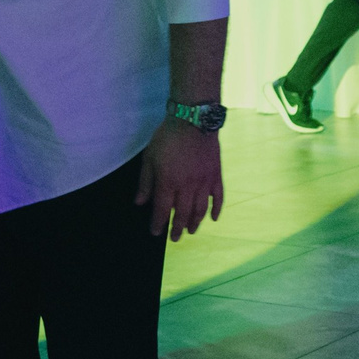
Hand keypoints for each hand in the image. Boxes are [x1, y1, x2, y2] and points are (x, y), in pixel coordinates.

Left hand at [135, 119, 223, 239]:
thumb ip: (145, 182)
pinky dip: (216, 209)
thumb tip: (140, 203)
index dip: (158, 223)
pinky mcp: (216, 175)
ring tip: (192, 231)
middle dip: (178, 228)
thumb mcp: (149, 157)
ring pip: (200, 209)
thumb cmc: (168, 137)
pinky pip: (218, 197)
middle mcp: (187, 186)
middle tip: (175, 238)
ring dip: (195, 223)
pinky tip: (213, 218)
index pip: (162, 210)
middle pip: (183, 213)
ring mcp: (204, 182)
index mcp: (168, 182)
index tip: (156, 233)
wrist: (194, 120)